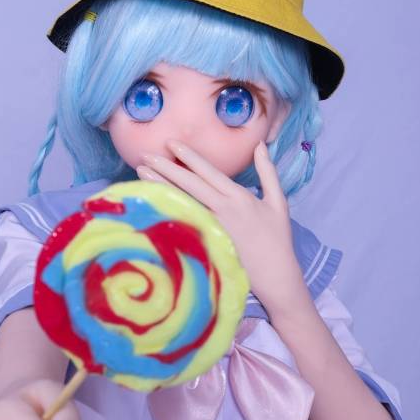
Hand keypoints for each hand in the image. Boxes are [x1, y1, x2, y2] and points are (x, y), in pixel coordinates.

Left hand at [136, 139, 305, 315]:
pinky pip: (183, 224)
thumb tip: (259, 145)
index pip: (208, 172)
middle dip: (166, 167)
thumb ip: (267, 172)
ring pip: (182, 202)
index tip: (171, 143)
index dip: (188, 156)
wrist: (276, 276)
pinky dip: (167, 212)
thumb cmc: (278, 239)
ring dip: (161, 186)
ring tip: (141, 173)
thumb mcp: (278, 201)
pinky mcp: (207, 245)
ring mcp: (213, 228)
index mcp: (239, 197)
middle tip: (145, 154)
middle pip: (190, 184)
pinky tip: (151, 203)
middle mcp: (223, 209)